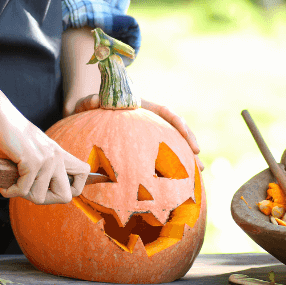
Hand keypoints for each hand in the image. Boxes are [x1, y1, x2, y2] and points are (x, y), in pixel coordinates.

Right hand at [0, 94, 90, 203]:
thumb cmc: (9, 134)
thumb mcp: (32, 151)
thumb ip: (41, 168)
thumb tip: (40, 194)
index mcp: (59, 153)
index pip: (84, 174)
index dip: (69, 188)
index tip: (48, 187)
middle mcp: (57, 156)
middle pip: (65, 197)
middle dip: (44, 199)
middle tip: (26, 190)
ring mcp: (46, 158)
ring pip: (39, 197)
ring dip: (21, 194)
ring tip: (10, 181)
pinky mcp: (32, 160)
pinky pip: (23, 190)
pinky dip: (9, 191)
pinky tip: (3, 184)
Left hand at [73, 95, 203, 169]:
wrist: (87, 114)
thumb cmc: (88, 108)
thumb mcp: (87, 103)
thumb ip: (89, 102)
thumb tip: (95, 101)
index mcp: (140, 107)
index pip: (163, 111)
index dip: (176, 121)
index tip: (184, 132)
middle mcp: (149, 119)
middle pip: (174, 129)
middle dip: (188, 143)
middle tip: (198, 161)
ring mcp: (148, 132)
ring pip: (172, 143)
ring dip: (185, 158)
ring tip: (197, 174)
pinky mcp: (144, 145)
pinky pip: (161, 155)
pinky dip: (170, 167)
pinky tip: (178, 183)